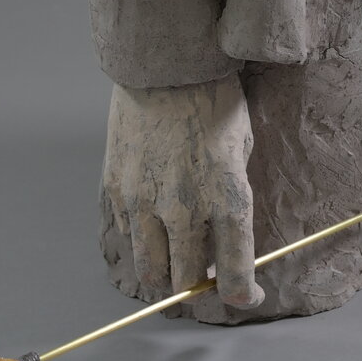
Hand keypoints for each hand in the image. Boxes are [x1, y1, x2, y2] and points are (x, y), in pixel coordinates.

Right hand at [102, 74, 263, 308]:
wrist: (165, 63)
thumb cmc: (215, 100)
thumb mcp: (244, 147)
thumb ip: (235, 198)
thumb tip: (229, 242)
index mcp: (226, 197)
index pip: (235, 276)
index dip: (244, 296)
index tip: (247, 297)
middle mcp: (184, 209)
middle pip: (187, 283)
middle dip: (200, 288)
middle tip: (207, 276)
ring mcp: (144, 202)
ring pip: (151, 272)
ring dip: (167, 275)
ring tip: (177, 261)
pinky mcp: (114, 190)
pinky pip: (126, 239)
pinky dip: (142, 244)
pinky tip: (154, 227)